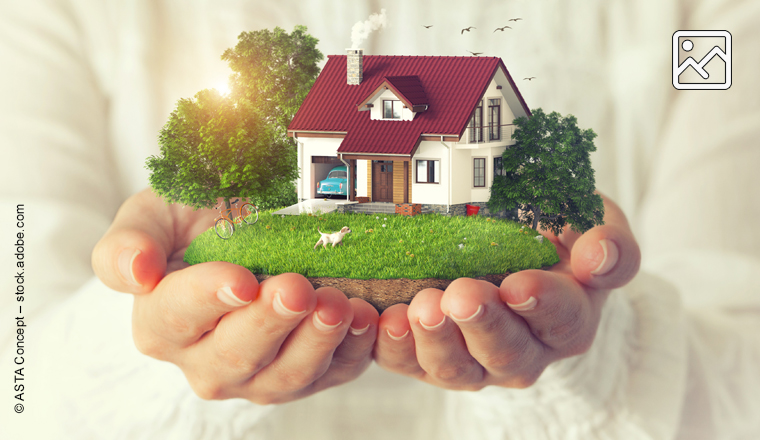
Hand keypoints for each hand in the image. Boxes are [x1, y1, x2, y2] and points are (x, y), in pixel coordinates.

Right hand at [92, 188, 378, 402]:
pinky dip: (353, 351)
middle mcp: (206, 361)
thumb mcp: (154, 215)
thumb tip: (136, 272)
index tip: (240, 279)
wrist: (242, 235)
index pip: (178, 316)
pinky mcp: (305, 375)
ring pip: (285, 376)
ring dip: (316, 342)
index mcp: (162, 322)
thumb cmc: (195, 225)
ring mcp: (258, 375)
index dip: (209, 298)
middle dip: (270, 323)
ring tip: (338, 305)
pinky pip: (332, 374)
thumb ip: (129, 242)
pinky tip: (367, 319)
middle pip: (236, 355)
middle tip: (297, 289)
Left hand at [373, 194, 639, 389]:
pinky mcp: (431, 357)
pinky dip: (392, 347)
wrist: (519, 259)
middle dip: (481, 324)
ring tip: (420, 308)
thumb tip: (598, 255)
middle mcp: (524, 350)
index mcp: (568, 320)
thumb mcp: (596, 227)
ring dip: (435, 340)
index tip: (519, 285)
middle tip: (462, 294)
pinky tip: (384, 319)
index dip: (542, 305)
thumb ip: (610, 245)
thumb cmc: (558, 240)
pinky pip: (409, 363)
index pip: (562, 319)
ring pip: (456, 367)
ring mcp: (475, 360)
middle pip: (505, 351)